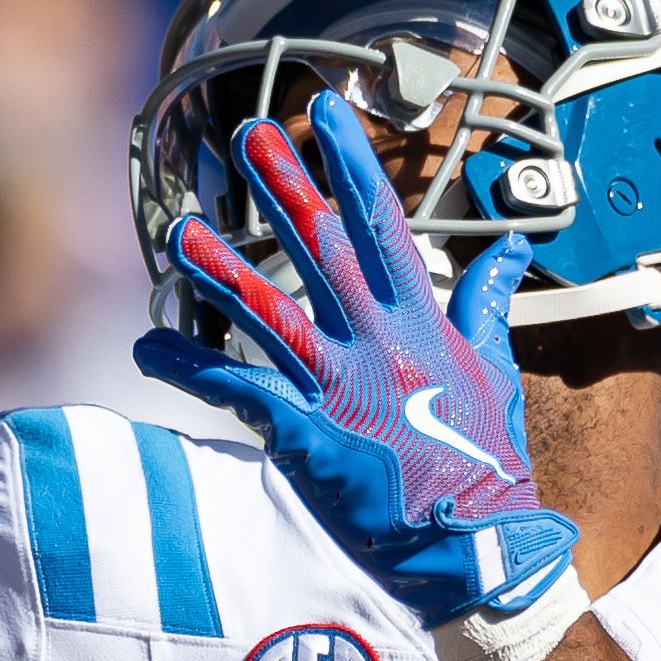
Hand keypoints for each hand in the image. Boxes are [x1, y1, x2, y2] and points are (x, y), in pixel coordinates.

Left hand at [133, 101, 577, 629]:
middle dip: (284, 187)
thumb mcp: (497, 372)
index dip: (349, 163)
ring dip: (221, 271)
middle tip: (247, 135)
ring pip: (268, 313)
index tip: (323, 112)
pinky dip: (190, 367)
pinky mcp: (306, 435)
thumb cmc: (487, 464)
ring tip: (181, 232)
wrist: (477, 548)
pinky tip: (149, 347)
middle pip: (321, 249)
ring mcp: (339, 388)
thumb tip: (511, 248)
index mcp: (422, 320)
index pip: (382, 222)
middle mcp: (377, 342)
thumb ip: (487, 304)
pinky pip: (236, 391)